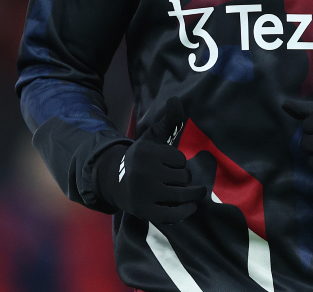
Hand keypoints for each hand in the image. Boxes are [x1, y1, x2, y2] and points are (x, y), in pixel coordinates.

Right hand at [94, 96, 205, 223]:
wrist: (115, 182)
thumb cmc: (142, 159)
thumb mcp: (153, 138)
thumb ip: (168, 120)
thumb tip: (176, 99)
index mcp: (146, 154)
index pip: (180, 159)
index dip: (179, 162)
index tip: (171, 164)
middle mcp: (143, 173)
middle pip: (182, 177)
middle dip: (184, 177)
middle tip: (178, 179)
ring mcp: (143, 194)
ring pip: (180, 193)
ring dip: (192, 194)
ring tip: (197, 192)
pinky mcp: (145, 212)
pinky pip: (172, 215)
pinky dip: (185, 211)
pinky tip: (191, 206)